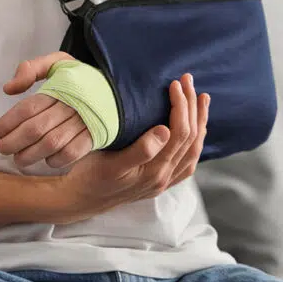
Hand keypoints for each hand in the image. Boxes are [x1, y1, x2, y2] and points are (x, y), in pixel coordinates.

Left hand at [0, 52, 93, 168]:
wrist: (118, 90)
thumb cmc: (80, 79)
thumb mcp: (58, 63)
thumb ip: (31, 69)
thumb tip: (8, 89)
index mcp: (60, 86)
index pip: (29, 107)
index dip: (9, 121)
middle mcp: (71, 105)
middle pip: (36, 128)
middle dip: (15, 141)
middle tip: (2, 148)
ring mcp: (84, 122)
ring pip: (51, 143)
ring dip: (31, 154)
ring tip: (18, 159)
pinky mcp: (94, 136)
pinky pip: (72, 153)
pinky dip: (56, 159)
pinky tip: (46, 160)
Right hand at [54, 74, 209, 223]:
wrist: (81, 200)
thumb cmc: (91, 178)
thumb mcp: (110, 163)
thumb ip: (140, 150)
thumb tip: (165, 130)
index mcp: (155, 171)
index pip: (179, 132)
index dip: (181, 105)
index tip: (174, 84)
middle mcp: (164, 177)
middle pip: (190, 138)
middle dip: (192, 107)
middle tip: (188, 81)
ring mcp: (163, 181)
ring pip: (193, 149)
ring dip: (199, 122)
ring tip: (202, 100)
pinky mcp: (159, 181)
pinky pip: (187, 161)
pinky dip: (195, 141)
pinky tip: (195, 131)